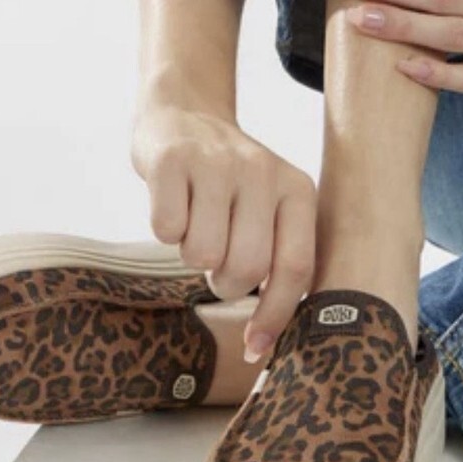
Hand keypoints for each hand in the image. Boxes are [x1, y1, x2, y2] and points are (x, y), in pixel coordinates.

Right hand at [131, 99, 316, 361]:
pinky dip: (164, 231)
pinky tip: (173, 206)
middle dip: (224, 284)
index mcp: (298, 191)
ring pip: (203, 254)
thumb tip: (266, 342)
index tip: (254, 348)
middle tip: (215, 264)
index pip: (296, 269)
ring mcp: (217, 163)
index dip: (274, 316)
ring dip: (192, 255)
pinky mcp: (172, 159)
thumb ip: (281, 260)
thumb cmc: (231, 183)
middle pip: (247, 268)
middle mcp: (263, 173)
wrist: (184, 113)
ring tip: (196, 226)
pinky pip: (165, 230)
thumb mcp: (272, 209)